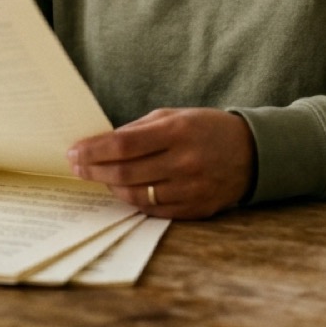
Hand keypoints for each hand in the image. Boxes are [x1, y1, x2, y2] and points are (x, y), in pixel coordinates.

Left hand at [66, 108, 254, 219]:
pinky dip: (133, 200)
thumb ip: (139, 129)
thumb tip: (102, 142)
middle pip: (125, 173)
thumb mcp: (175, 116)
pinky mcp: (195, 210)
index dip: (94, 150)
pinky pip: (153, 210)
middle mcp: (184, 162)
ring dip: (110, 187)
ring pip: (136, 195)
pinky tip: (122, 191)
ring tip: (98, 177)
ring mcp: (190, 189)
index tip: (74, 152)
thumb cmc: (206, 128)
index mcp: (177, 132)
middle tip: (76, 167)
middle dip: (93, 170)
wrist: (251, 153)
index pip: (124, 144)